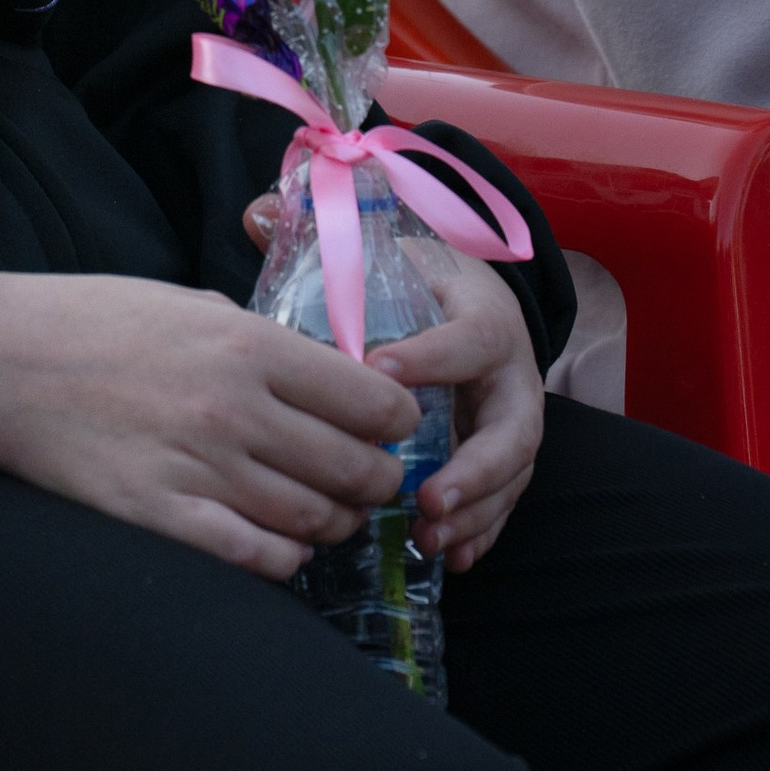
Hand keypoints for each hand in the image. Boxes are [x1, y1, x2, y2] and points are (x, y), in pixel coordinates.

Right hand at [0, 267, 416, 576]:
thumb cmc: (94, 322)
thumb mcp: (190, 305)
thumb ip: (262, 343)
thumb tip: (327, 377)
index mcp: (248, 346)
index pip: (372, 400)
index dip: (398, 421)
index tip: (393, 426)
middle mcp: (235, 409)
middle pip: (354, 469)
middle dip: (377, 482)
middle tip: (373, 481)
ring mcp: (198, 468)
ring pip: (312, 519)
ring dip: (335, 523)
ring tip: (330, 513)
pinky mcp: (160, 517)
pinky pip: (254, 558)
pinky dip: (283, 558)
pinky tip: (282, 544)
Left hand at [242, 193, 544, 573]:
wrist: (462, 298)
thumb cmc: (413, 279)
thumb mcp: (381, 252)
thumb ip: (319, 236)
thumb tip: (254, 212)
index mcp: (482, 313)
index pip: (469, 338)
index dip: (432, 359)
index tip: (380, 373)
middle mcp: (510, 370)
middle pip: (514, 423)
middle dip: (476, 465)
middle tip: (425, 495)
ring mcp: (512, 417)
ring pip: (512, 471)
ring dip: (475, 509)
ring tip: (427, 536)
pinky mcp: (504, 455)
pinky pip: (504, 500)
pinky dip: (480, 530)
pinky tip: (447, 558)